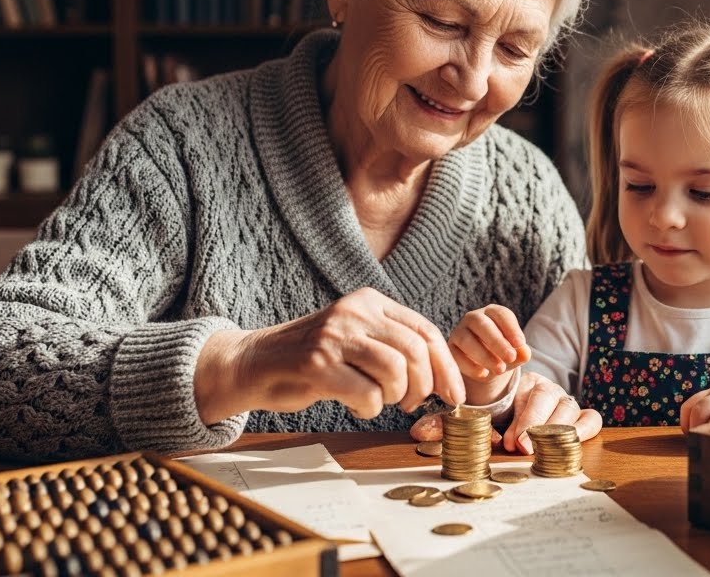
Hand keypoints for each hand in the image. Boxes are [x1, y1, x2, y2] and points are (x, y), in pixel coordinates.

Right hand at [195, 287, 464, 423]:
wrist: (254, 362)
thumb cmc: (313, 357)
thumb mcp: (355, 336)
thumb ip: (392, 344)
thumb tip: (441, 375)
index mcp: (369, 301)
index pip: (425, 330)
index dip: (446, 366)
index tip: (455, 394)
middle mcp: (354, 312)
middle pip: (416, 351)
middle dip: (424, 386)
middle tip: (412, 403)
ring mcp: (334, 337)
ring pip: (396, 371)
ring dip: (396, 396)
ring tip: (381, 401)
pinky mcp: (317, 365)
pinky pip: (367, 393)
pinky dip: (370, 408)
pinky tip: (356, 405)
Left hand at [408, 372, 600, 453]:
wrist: (515, 406)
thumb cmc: (490, 409)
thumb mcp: (469, 413)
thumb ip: (445, 421)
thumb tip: (417, 432)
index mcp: (514, 378)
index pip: (522, 384)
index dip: (520, 413)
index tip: (510, 440)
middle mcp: (541, 384)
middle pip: (546, 396)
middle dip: (534, 423)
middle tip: (522, 446)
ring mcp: (561, 398)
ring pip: (569, 406)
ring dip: (558, 430)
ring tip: (543, 450)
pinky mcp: (577, 414)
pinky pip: (590, 417)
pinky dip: (584, 429)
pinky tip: (572, 445)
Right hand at [447, 304, 529, 402]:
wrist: (483, 366)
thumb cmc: (502, 354)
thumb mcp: (514, 353)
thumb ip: (521, 353)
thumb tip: (525, 354)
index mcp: (492, 313)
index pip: (501, 314)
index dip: (511, 328)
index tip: (520, 343)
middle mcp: (473, 318)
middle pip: (482, 324)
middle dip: (497, 341)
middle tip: (510, 357)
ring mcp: (459, 332)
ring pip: (467, 340)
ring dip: (484, 355)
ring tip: (500, 369)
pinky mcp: (450, 349)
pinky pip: (456, 356)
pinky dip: (470, 366)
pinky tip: (483, 374)